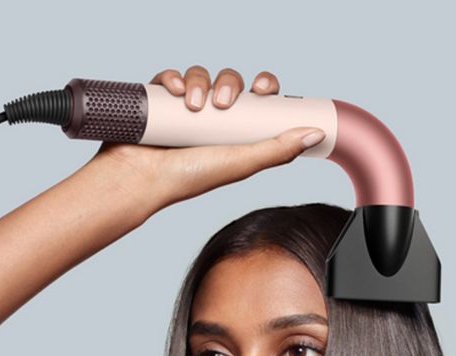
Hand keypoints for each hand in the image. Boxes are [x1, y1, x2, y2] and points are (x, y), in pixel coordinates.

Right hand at [87, 66, 325, 208]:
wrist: (140, 180)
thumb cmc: (188, 179)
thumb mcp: (240, 164)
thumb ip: (278, 151)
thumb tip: (314, 134)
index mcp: (234, 130)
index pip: (257, 98)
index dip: (264, 87)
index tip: (262, 90)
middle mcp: (211, 117)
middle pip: (230, 82)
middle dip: (230, 84)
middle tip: (224, 102)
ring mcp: (184, 107)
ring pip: (201, 75)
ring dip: (201, 82)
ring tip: (194, 104)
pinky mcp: (159, 100)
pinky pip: (170, 77)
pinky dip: (174, 78)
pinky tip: (176, 91)